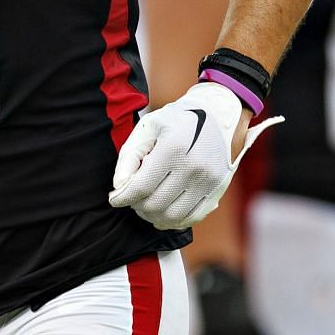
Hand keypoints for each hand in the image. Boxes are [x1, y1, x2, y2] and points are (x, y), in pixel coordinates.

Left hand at [109, 81, 282, 228]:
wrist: (220, 114)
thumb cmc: (178, 120)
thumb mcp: (148, 128)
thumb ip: (129, 157)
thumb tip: (119, 187)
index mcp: (173, 148)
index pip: (141, 187)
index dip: (123, 198)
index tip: (114, 199)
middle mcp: (194, 167)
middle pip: (155, 204)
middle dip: (137, 205)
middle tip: (133, 197)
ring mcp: (208, 181)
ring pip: (172, 216)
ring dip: (154, 216)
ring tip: (147, 205)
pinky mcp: (218, 190)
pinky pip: (192, 218)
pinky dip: (174, 220)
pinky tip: (164, 211)